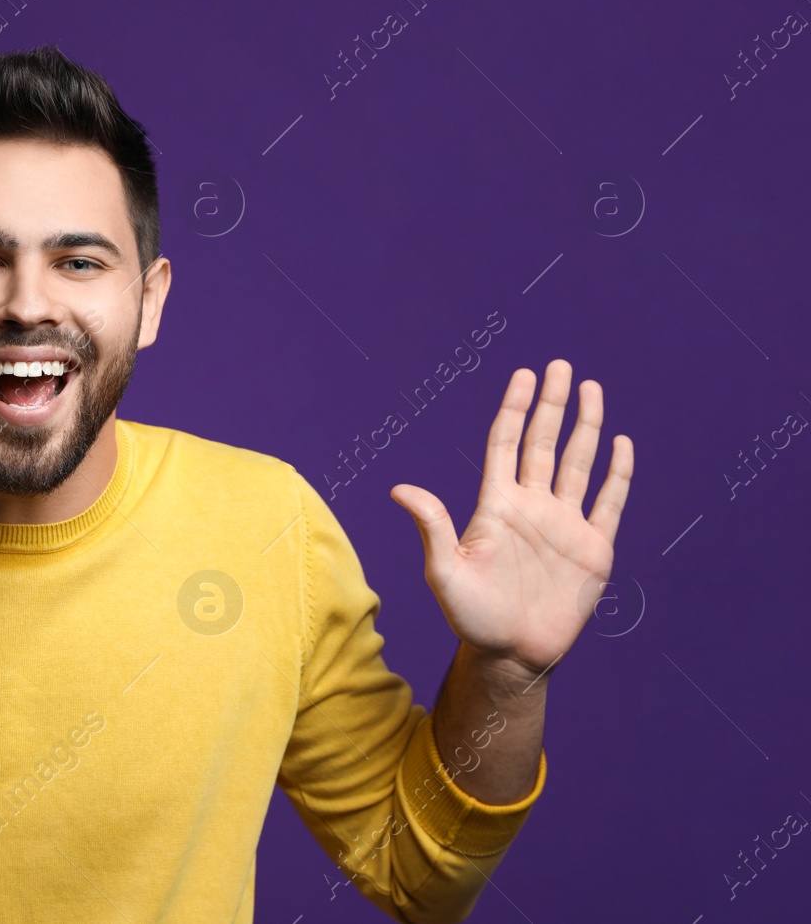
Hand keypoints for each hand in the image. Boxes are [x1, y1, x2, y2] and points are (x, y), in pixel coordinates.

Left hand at [388, 359, 633, 677]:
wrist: (512, 654)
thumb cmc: (472, 616)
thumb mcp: (446, 570)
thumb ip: (432, 527)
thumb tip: (399, 488)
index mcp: (497, 505)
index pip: (506, 443)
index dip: (515, 409)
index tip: (523, 375)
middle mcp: (532, 507)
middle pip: (544, 443)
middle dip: (552, 404)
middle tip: (560, 366)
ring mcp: (564, 525)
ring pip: (579, 463)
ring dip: (587, 426)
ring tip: (592, 389)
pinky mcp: (593, 548)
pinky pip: (609, 502)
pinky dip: (617, 473)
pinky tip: (621, 444)